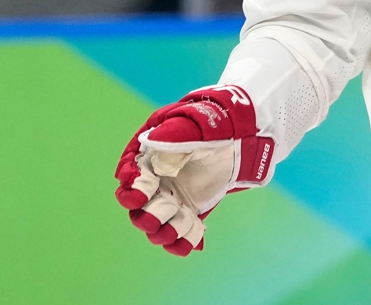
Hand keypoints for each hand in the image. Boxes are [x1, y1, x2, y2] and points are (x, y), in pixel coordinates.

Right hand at [114, 86, 274, 255]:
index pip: (131, 176)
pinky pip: (182, 230)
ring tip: (178, 231)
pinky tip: (194, 244)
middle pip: (140, 207)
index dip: (132, 187)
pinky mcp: (189, 209)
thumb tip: (153, 143)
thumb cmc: (212, 125)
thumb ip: (174, 136)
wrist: (239, 135)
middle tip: (162, 216)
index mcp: (149, 156)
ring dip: (166, 231)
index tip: (137, 195)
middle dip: (149, 215)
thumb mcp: (193, 125)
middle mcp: (155, 180)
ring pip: (159, 223)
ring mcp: (172, 197)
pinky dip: (185, 240)